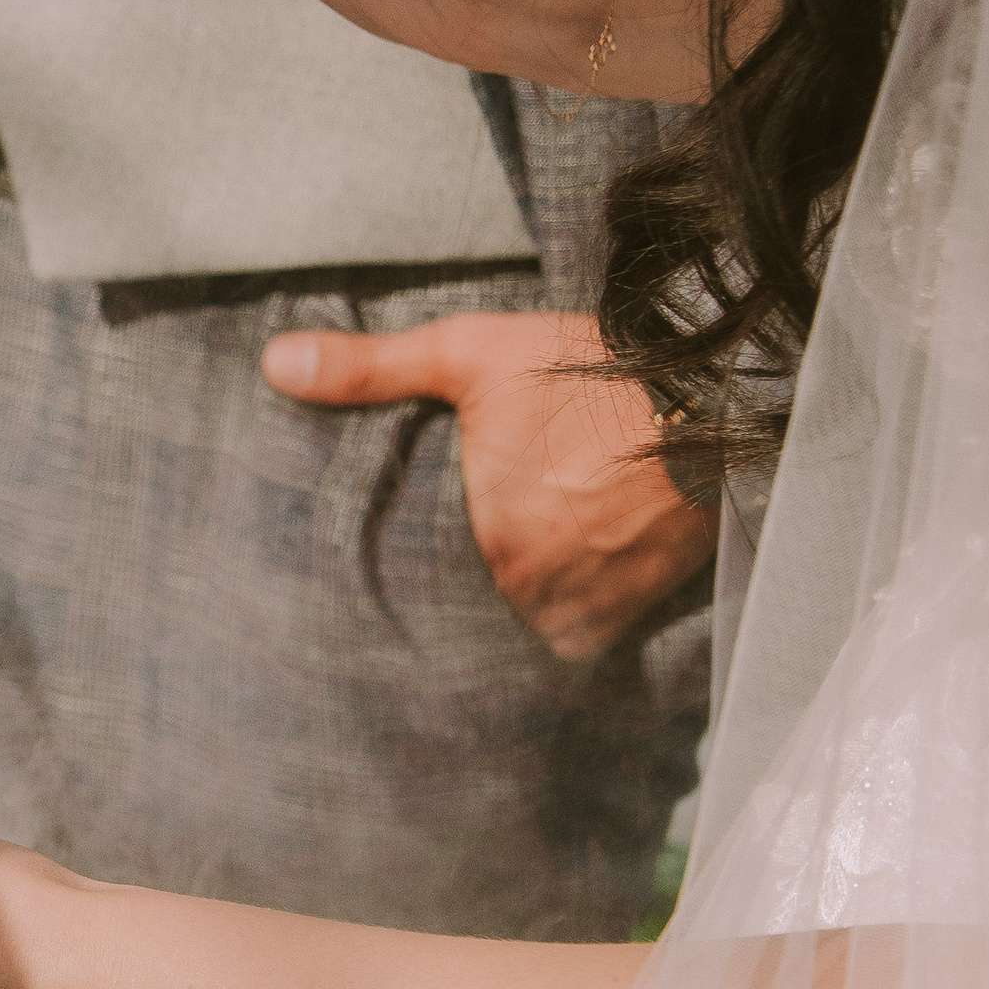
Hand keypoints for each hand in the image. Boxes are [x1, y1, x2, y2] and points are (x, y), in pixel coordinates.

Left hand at [265, 311, 715, 662]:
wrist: (716, 395)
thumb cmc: (590, 372)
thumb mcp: (470, 354)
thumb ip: (370, 368)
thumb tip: (273, 365)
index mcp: (486, 539)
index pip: (422, 579)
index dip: (420, 566)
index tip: (415, 552)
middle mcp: (534, 587)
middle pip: (479, 603)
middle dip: (471, 583)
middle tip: (476, 548)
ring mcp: (589, 603)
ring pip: (527, 621)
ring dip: (519, 601)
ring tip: (514, 565)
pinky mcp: (632, 608)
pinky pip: (581, 635)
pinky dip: (569, 614)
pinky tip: (563, 576)